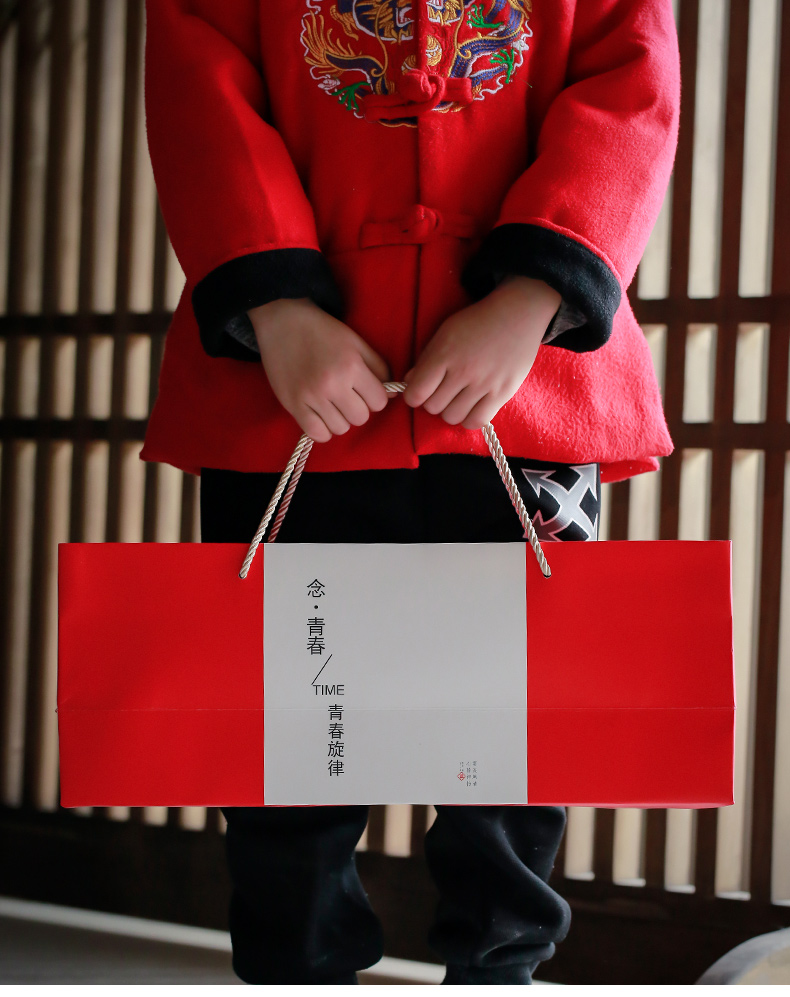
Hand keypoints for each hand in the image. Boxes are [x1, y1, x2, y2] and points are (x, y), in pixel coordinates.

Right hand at [248, 298, 391, 443]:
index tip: (364, 389)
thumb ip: (378, 368)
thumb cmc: (323, 331)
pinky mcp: (293, 405)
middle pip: (360, 418)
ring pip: (340, 428)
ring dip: (340, 418)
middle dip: (358, 408)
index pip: (379, 402)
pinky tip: (320, 415)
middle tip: (347, 395)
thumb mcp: (356, 343)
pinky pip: (318, 434)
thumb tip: (392, 396)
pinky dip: (323, 429)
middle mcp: (332, 384)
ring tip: (331, 403)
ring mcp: (311, 397)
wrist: (283, 321)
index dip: (375, 397)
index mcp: (351, 366)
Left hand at [402, 276, 561, 430]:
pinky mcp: (502, 393)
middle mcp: (463, 371)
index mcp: (444, 353)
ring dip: (451, 411)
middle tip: (443, 391)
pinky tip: (471, 407)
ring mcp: (484, 383)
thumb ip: (426, 359)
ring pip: (452, 417)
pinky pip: (476, 421)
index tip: (420, 392)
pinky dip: (469, 419)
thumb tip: (410, 382)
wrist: (517, 314)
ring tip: (458, 399)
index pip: (416, 392)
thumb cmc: (477, 323)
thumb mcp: (445, 333)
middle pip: (433, 407)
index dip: (414, 396)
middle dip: (433, 401)